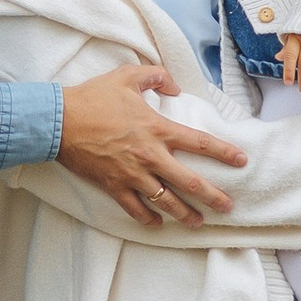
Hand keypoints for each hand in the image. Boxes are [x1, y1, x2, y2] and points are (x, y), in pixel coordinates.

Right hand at [58, 65, 247, 226]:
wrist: (59, 121)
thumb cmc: (93, 97)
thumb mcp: (126, 76)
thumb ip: (155, 76)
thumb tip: (173, 85)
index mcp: (157, 129)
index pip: (199, 143)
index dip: (224, 152)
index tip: (241, 160)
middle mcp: (150, 156)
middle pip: (189, 182)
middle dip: (212, 197)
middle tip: (228, 207)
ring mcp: (132, 174)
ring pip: (166, 201)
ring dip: (185, 214)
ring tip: (198, 222)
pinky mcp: (114, 186)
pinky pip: (135, 209)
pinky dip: (148, 219)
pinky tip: (158, 223)